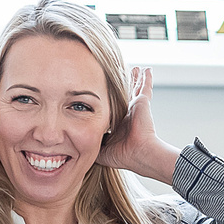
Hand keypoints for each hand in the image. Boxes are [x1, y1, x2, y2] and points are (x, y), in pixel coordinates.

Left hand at [99, 66, 180, 185]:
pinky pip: (145, 86)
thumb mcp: (101, 150)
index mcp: (118, 124)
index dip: (107, 102)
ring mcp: (136, 107)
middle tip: (120, 75)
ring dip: (134, 79)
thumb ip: (90, 144)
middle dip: (122, 86)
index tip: (101, 95)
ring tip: (134, 69)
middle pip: (123, 95)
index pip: (111, 109)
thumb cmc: (122, 154)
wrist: (139, 152)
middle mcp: (127, 114)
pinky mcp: (143, 103)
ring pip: (134, 88)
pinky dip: (147, 78)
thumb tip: (75, 146)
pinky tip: (148, 69)